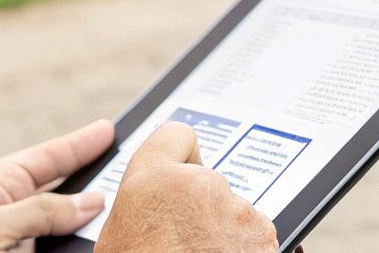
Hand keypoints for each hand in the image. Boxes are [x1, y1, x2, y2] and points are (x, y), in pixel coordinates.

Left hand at [0, 118, 114, 251]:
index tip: (107, 130)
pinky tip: (102, 240)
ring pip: (68, 223)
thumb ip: (42, 209)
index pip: (48, 158)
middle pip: (64, 189)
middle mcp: (12, 210)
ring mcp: (21, 236)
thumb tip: (92, 201)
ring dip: (91, 221)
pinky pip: (67, 246)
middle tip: (127, 169)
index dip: (80, 144)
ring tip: (118, 215)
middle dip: (94, 181)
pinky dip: (84, 243)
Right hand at [94, 122, 278, 252]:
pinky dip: (244, 249)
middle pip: (207, 182)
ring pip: (232, 210)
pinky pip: (253, 235)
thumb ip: (140, 206)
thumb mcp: (116, 240)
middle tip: (184, 242)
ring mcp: (235, 211)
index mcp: (152, 181)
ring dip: (224, 231)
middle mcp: (198, 186)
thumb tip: (147, 208)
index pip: (177, 135)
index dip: (180, 158)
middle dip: (201, 208)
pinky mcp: (262, 236)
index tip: (182, 173)